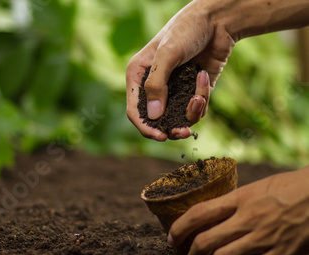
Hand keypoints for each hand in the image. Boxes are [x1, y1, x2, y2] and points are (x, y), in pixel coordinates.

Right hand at [126, 0, 234, 140]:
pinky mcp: (193, 90)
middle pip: (156, 120)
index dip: (145, 127)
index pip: (135, 110)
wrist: (218, 20)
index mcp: (138, 75)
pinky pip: (195, 108)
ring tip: (199, 95)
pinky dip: (202, 98)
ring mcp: (174, 89)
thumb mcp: (168, 55)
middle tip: (184, 131)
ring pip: (178, 117)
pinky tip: (204, 78)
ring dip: (192, 111)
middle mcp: (154, 85)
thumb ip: (157, 85)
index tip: (161, 136)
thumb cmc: (187, 30)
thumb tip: (153, 116)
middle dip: (171, 127)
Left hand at [168, 167, 308, 254]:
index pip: (198, 213)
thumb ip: (236, 201)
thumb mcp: (258, 187)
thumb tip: (212, 213)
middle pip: (205, 241)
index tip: (171, 237)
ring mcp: (265, 238)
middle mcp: (248, 218)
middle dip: (191, 253)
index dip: (179, 228)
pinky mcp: (282, 253)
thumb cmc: (292, 186)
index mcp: (241, 198)